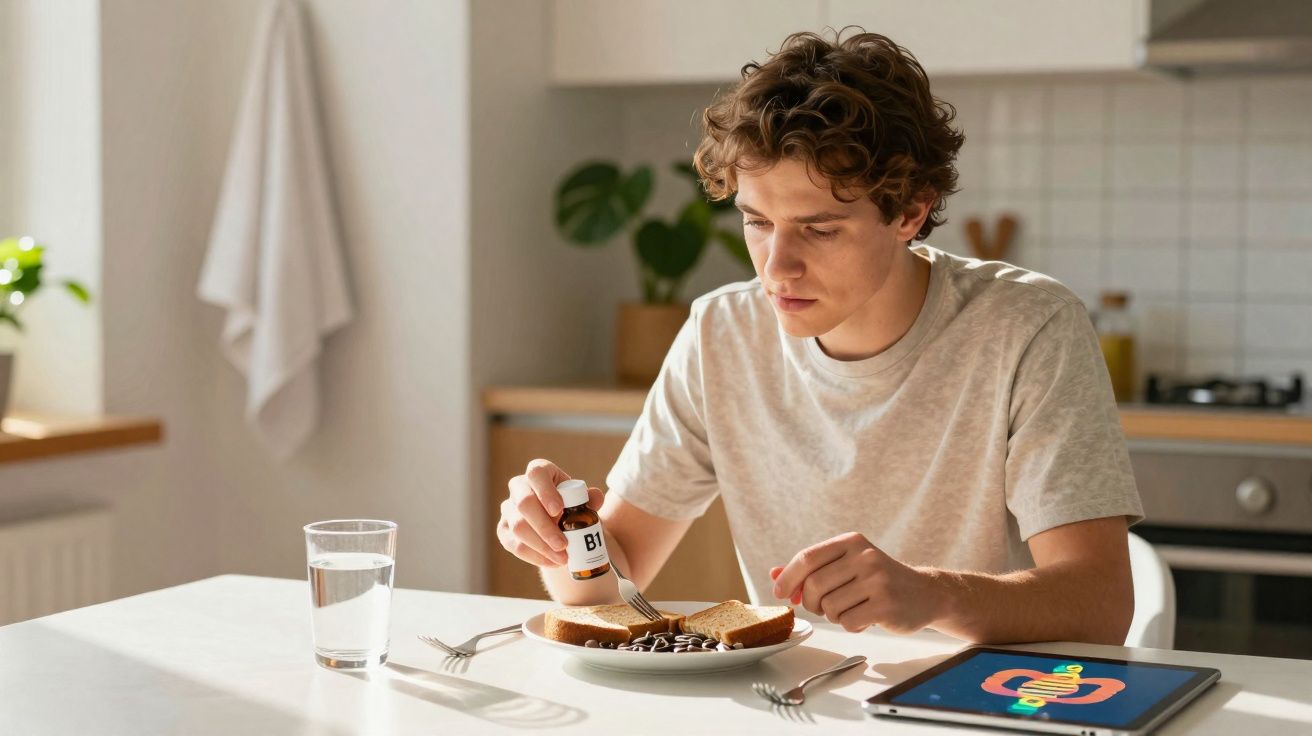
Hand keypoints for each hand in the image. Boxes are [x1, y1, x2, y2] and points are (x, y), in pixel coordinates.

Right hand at [497, 459, 603, 567]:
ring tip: (562, 558)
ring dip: (541, 546)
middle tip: (563, 545)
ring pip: (518, 527)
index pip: (536, 473)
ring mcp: (508, 508)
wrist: (562, 525)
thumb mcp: (585, 501)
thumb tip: (595, 497)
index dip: (545, 491)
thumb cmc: (573, 507)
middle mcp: (519, 486)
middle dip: (544, 527)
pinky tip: (552, 562)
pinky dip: (535, 556)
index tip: (559, 510)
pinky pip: (514, 545)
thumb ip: (591, 499)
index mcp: (540, 472)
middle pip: (524, 503)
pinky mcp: (504, 530)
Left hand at [770, 532, 941, 633]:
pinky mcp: (886, 604)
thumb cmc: (878, 581)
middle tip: (821, 607)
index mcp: (851, 542)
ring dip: (832, 615)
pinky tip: (863, 619)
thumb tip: (773, 574)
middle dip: (811, 602)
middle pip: (814, 585)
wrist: (925, 593)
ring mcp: (877, 580)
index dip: (788, 578)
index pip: (807, 558)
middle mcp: (864, 557)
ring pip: (829, 606)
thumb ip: (811, 570)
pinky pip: (848, 622)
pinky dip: (849, 626)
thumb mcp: (846, 565)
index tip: (780, 592)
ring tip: (850, 610)